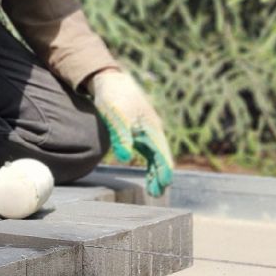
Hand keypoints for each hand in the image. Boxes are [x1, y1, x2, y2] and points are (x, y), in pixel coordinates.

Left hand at [89, 69, 173, 196]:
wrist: (110, 82)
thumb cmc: (114, 98)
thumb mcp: (116, 117)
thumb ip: (121, 137)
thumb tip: (125, 158)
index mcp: (152, 128)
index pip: (162, 153)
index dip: (163, 170)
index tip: (164, 185)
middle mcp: (153, 131)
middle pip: (161, 157)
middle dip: (160, 175)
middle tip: (156, 193)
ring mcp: (147, 132)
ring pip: (156, 156)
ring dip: (156, 172)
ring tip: (154, 190)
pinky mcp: (139, 133)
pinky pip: (148, 152)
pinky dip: (150, 164)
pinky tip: (148, 174)